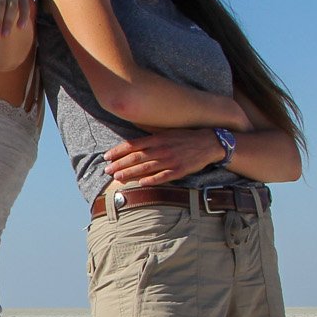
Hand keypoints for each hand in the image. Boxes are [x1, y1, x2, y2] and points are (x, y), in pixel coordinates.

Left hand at [104, 129, 232, 186]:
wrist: (210, 142)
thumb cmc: (185, 137)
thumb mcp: (166, 132)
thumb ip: (150, 137)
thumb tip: (132, 143)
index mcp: (158, 138)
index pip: (133, 145)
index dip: (118, 151)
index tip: (106, 157)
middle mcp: (162, 149)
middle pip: (136, 157)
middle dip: (119, 164)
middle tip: (106, 170)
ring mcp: (171, 160)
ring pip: (146, 167)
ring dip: (130, 173)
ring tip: (117, 178)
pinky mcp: (180, 170)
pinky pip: (164, 176)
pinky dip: (152, 180)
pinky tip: (140, 183)